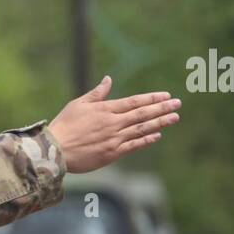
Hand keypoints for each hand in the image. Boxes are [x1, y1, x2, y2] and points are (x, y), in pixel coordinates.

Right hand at [47, 76, 179, 173]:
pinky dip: (146, 140)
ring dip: (160, 123)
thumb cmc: (64, 125)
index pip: (134, 102)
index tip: (166, 96)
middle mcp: (113, 123)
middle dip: (162, 108)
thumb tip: (109, 79)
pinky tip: (157, 135)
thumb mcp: (78, 104)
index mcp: (106, 109)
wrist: (55, 150)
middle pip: (142, 114)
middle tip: (178, 104)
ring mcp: (115, 139)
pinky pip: (134, 145)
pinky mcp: (112, 153)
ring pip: (142, 129)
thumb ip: (97, 93)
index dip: (152, 98)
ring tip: (174, 117)